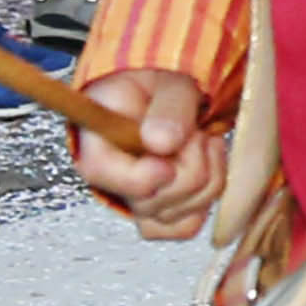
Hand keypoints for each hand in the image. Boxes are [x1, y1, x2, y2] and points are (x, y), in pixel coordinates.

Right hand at [66, 61, 225, 240]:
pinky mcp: (162, 211)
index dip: (140, 177)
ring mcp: (137, 199)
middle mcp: (112, 178)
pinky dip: (206, 199)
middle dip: (189, 165)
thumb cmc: (160, 82)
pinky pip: (186, 226)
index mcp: (97, 140)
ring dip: (206, 178)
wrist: (169, 93)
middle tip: (196, 132)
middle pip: (150, 201)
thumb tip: (162, 142)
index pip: (101, 173)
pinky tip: (208, 167)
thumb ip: (169, 106)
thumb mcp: (168, 78)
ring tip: (203, 142)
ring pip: (175, 216)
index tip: (167, 161)